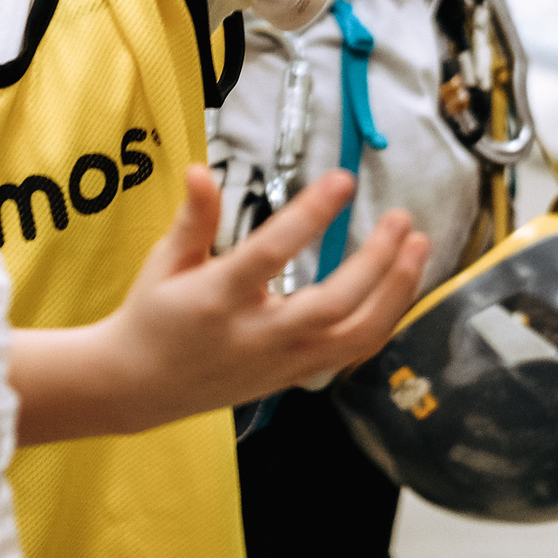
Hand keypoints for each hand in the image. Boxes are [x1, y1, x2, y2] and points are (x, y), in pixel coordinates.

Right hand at [97, 166, 427, 429]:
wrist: (140, 388)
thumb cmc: (153, 316)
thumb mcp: (164, 262)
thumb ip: (193, 218)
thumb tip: (199, 169)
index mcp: (217, 300)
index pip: (271, 254)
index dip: (310, 217)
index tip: (343, 180)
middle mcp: (256, 336)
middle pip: (332, 305)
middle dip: (376, 262)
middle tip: (399, 218)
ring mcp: (281, 362)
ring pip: (355, 337)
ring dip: (396, 292)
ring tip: (417, 246)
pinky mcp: (295, 377)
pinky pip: (352, 352)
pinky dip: (384, 318)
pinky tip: (401, 284)